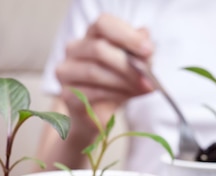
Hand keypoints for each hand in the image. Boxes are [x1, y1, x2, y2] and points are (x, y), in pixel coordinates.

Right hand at [56, 13, 154, 128]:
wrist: (100, 112)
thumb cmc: (117, 82)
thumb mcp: (134, 64)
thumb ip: (140, 52)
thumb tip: (146, 46)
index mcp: (92, 34)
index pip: (103, 24)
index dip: (126, 35)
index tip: (148, 50)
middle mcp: (74, 49)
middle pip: (99, 49)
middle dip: (127, 64)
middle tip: (148, 77)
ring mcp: (67, 72)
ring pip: (95, 72)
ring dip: (123, 81)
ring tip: (142, 88)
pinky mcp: (67, 94)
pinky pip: (91, 93)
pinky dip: (115, 95)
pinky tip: (128, 96)